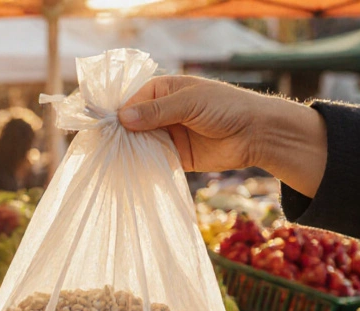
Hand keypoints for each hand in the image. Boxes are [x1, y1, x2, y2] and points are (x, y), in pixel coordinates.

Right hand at [118, 76, 327, 196]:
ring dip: (129, 152)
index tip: (102, 128)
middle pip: (132, 124)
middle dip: (119, 135)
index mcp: (163, 90)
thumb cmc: (226, 107)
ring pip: (140, 143)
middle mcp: (162, 112)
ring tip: (111, 162)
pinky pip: (153, 160)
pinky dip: (143, 165)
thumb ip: (157, 111)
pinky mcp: (175, 156)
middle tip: (102, 148)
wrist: (257, 134)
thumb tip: (121, 118)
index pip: (131, 101)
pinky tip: (130, 172)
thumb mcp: (190, 103)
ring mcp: (168, 134)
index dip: (116, 114)